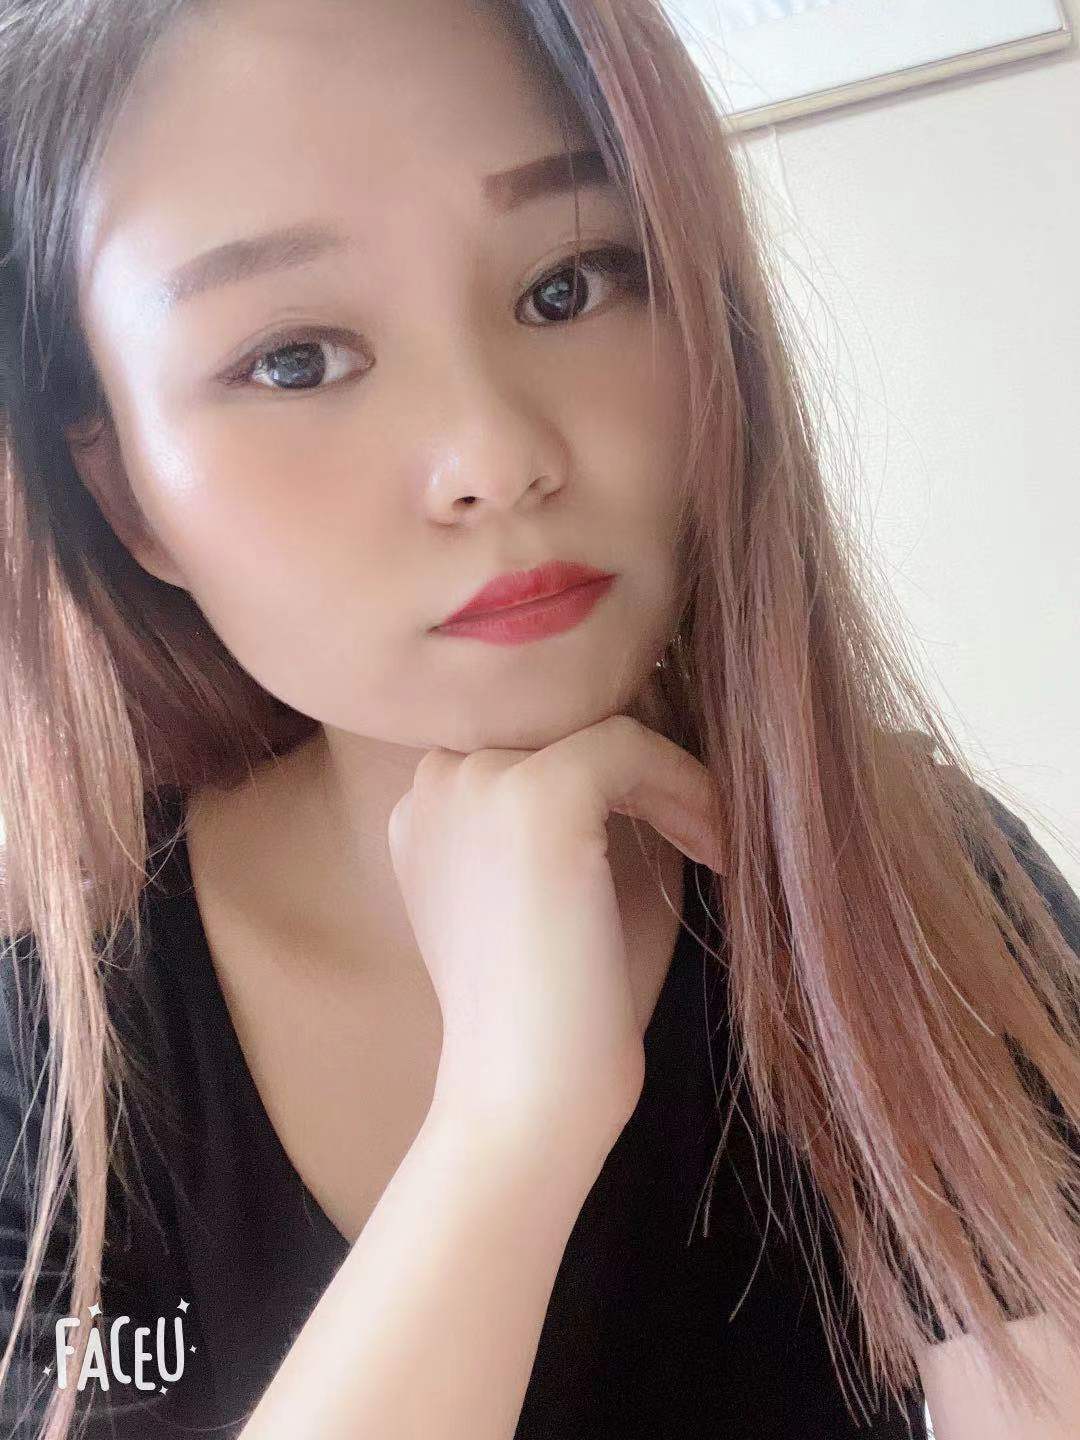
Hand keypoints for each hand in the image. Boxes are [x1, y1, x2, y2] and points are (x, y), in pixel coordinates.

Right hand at [386, 713, 725, 1156]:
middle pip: (563, 732)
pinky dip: (685, 786)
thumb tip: (658, 753)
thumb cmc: (556, 1018)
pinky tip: (715, 847)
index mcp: (424, 815)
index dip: (604, 780)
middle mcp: (435, 783)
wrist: (527, 1099)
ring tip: (711, 843)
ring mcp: (478, 782)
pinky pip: (632, 746)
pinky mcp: (534, 794)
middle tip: (698, 834)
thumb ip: (578, 823)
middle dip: (637, 776)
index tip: (663, 830)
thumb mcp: (553, 898)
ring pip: (600, 734)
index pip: (529, 751)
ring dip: (669, 780)